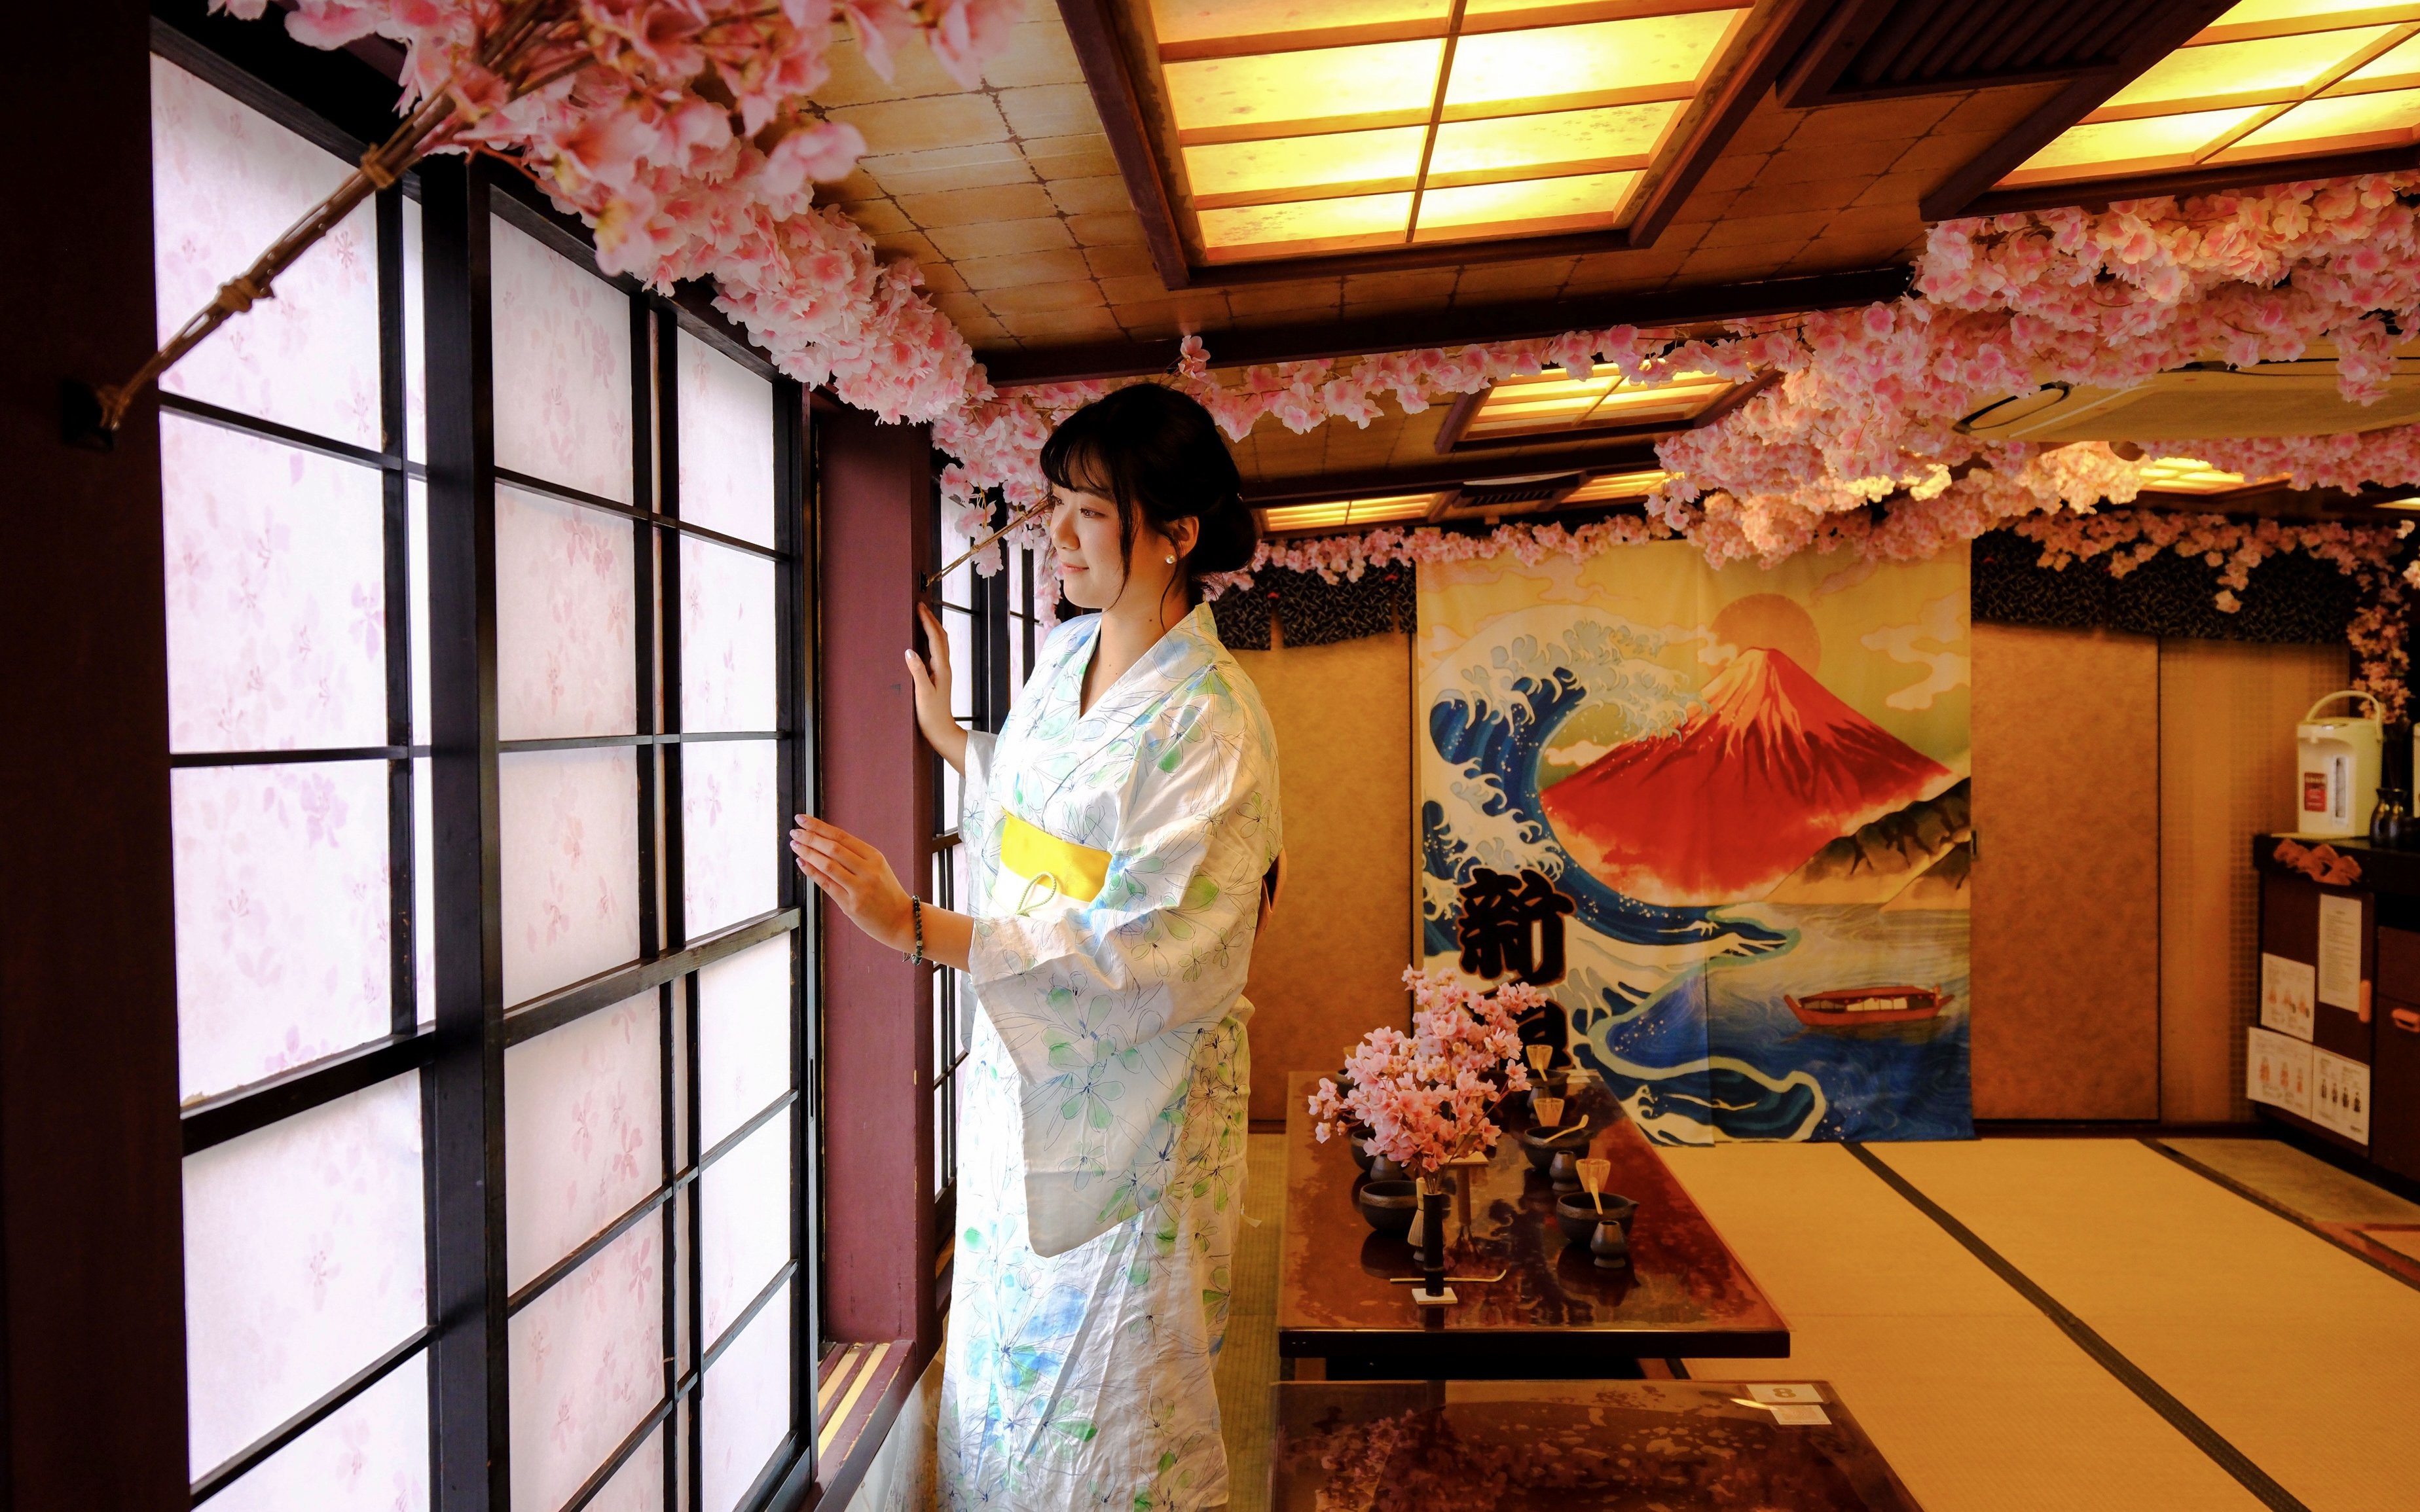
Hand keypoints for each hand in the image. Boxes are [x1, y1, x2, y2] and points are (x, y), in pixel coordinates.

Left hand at [790, 816, 913, 951]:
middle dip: (810, 838)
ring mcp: (860, 889)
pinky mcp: (851, 905)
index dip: (819, 826)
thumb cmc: (886, 893)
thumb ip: (854, 856)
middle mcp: (868, 870)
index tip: (803, 819)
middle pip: (833, 848)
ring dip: (808, 853)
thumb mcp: (877, 868)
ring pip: (828, 865)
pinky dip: (812, 872)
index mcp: (875, 857)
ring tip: (795, 846)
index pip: (842, 836)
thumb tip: (823, 842)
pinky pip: (826, 885)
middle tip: (795, 832)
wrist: (901, 920)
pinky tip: (802, 863)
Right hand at [907, 603, 968, 772]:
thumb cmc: (931, 715)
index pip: (935, 639)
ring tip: (923, 618)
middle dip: (932, 620)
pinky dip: (931, 641)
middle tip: (921, 606)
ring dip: (933, 629)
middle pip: (941, 637)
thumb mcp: (922, 693)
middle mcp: (944, 667)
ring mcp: (943, 672)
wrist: (942, 731)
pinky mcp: (939, 678)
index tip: (919, 607)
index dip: (927, 622)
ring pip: (940, 644)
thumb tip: (909, 650)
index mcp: (941, 668)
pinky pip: (936, 652)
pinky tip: (924, 642)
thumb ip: (917, 671)